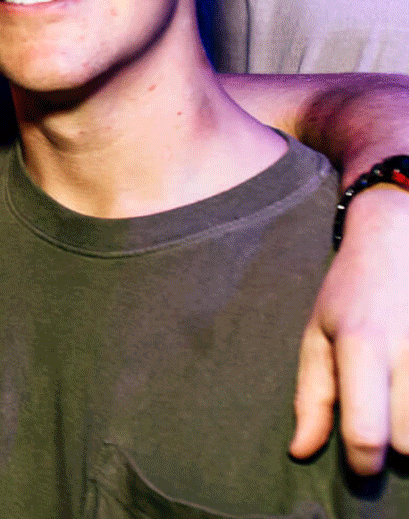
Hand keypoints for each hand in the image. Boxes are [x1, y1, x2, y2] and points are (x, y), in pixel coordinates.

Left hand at [292, 185, 408, 472]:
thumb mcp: (317, 335)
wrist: (398, 238)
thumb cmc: (350, 292)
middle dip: (397, 443)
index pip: (366, 428)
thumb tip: (301, 451)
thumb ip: (311, 396)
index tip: (360, 463)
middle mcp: (408, 348)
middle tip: (385, 419)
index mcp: (361, 345)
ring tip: (402, 398)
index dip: (362, 460)